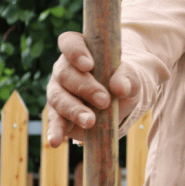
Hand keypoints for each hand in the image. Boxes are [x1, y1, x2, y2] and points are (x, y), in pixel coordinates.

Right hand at [45, 31, 140, 145]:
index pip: (70, 43)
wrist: (118, 103)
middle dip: (84, 88)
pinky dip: (55, 131)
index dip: (76, 52)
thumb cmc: (121, 82)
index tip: (89, 65)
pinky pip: (54, 121)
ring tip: (90, 121)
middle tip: (104, 100)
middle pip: (65, 74)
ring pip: (59, 98)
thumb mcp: (130, 78)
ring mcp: (58, 91)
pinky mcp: (57, 113)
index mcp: (80, 51)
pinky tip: (56, 141)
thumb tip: (120, 87)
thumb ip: (127, 78)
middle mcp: (64, 69)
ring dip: (74, 110)